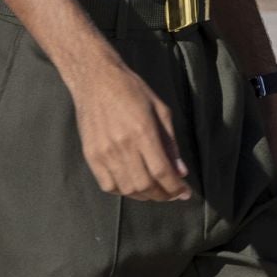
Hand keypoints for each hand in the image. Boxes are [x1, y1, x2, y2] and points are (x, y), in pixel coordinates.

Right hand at [69, 60, 191, 201]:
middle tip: (173, 194)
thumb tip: (181, 171)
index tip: (185, 193)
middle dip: (163, 195)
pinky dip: (124, 192)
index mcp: (143, 132)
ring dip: (145, 196)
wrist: (96, 80)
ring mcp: (104, 153)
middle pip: (145, 185)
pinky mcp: (91, 156)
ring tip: (157, 192)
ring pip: (127, 189)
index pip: (162, 171)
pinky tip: (135, 186)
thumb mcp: (160, 110)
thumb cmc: (132, 91)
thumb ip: (171, 143)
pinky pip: (108, 185)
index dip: (175, 187)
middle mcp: (122, 146)